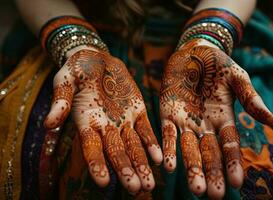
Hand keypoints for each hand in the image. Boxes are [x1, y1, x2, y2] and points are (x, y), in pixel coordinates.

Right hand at [44, 48, 162, 193]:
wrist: (97, 59)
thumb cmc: (77, 70)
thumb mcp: (65, 81)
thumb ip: (61, 102)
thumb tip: (48, 124)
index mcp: (86, 122)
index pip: (91, 148)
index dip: (97, 164)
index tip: (103, 182)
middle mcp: (106, 127)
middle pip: (116, 152)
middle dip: (125, 170)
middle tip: (135, 189)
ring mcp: (123, 120)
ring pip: (133, 146)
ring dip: (141, 164)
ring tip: (149, 184)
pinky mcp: (138, 111)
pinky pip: (146, 130)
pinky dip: (151, 143)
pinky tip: (158, 158)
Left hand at [160, 39, 272, 198]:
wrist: (193, 51)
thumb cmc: (219, 64)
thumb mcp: (237, 78)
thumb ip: (250, 98)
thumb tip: (268, 119)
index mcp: (224, 119)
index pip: (230, 145)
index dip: (233, 163)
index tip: (237, 183)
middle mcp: (204, 126)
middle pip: (209, 153)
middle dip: (211, 173)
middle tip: (214, 195)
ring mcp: (185, 121)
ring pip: (188, 149)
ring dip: (191, 167)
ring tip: (195, 188)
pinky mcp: (167, 113)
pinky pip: (167, 134)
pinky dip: (168, 149)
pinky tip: (167, 165)